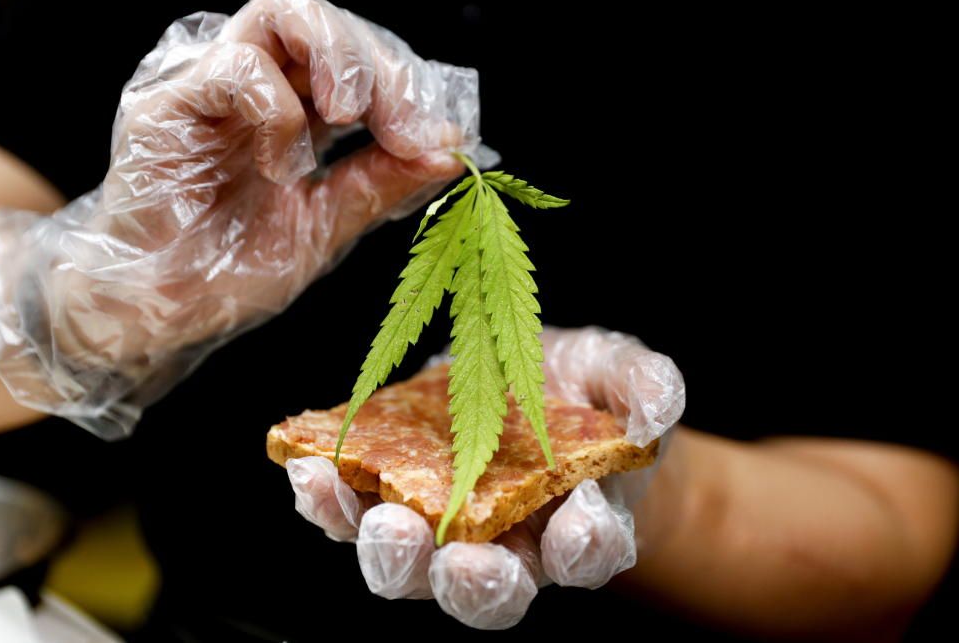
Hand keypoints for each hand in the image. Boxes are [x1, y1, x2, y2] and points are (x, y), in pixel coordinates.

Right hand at [0, 0, 482, 437]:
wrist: (161, 313)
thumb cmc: (230, 268)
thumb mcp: (326, 225)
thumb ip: (382, 184)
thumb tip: (452, 150)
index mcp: (296, 109)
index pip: (361, 57)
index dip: (408, 86)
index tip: (442, 135)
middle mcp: (256, 85)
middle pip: (330, 23)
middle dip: (385, 69)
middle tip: (407, 127)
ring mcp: (210, 85)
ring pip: (283, 11)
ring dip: (338, 59)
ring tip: (348, 119)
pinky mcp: (167, 101)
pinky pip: (237, 68)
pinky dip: (279, 113)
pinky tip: (279, 166)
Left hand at [285, 326, 685, 628]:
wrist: (527, 386)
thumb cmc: (590, 395)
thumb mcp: (626, 376)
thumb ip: (647, 390)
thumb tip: (656, 414)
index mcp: (579, 525)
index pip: (587, 553)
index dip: (585, 546)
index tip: (581, 523)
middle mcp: (508, 546)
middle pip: (489, 591)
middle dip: (474, 583)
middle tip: (460, 562)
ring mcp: (441, 527)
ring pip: (412, 568)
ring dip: (391, 553)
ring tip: (378, 521)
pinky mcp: (389, 494)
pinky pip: (353, 513)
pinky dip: (329, 502)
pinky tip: (311, 474)